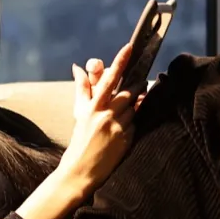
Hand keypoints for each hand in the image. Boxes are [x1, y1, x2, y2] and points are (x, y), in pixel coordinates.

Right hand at [61, 41, 138, 193]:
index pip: (108, 79)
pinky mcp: (126, 139)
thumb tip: (77, 67)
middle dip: (137, 85)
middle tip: (142, 81)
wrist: (81, 171)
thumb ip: (82, 89)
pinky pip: (135, 124)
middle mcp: (106, 115)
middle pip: (128, 91)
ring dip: (136, 104)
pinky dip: (133, 122)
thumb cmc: (79, 139)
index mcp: (93, 107)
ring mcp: (118, 128)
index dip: (120, 62)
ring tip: (131, 107)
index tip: (129, 47)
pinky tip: (125, 128)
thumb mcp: (79, 113)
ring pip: (134, 107)